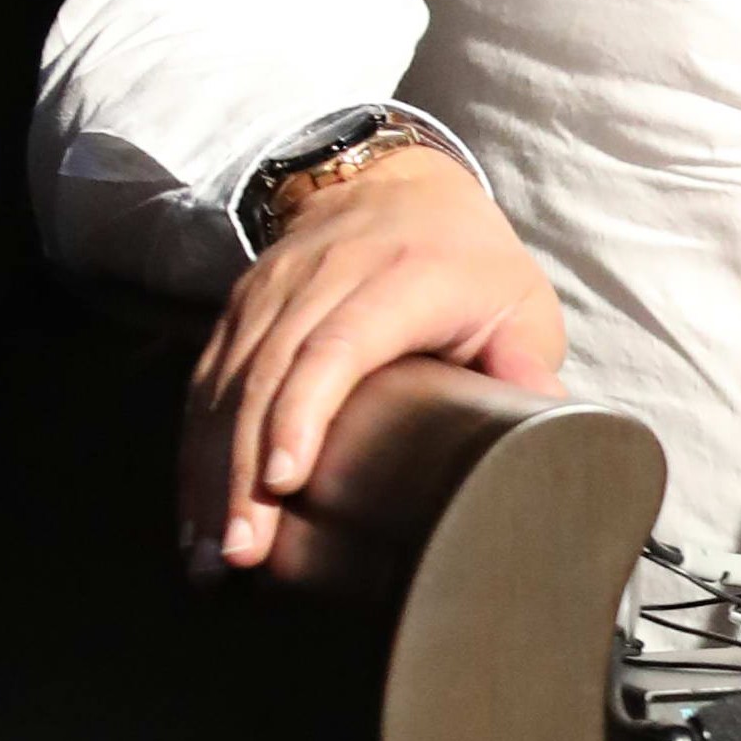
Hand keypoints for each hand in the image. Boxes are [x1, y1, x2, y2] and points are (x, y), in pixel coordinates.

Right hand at [182, 149, 565, 576]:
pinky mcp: (240, 308)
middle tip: (241, 552)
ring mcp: (272, 291)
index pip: (338, 346)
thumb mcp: (521, 302)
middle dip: (246, 470)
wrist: (400, 186)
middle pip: (269, 375)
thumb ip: (527, 364)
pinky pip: (208, 381)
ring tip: (212, 555)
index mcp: (403, 276)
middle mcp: (323, 277)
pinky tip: (197, 511)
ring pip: (227, 384)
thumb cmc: (471, 263)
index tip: (285, 482)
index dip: (304, 414)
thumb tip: (544, 429)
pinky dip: (197, 449)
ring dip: (212, 471)